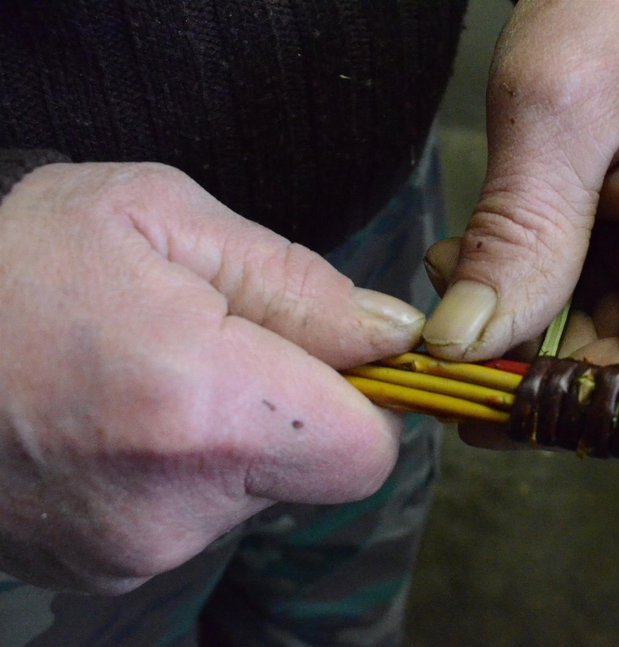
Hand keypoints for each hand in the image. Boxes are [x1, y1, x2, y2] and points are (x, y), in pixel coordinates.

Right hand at [0, 163, 423, 592]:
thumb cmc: (11, 258)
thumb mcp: (160, 217)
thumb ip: (297, 282)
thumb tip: (389, 335)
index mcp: (201, 408)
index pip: (365, 450)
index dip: (366, 399)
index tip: (331, 352)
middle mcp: (173, 506)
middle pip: (313, 472)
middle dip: (296, 407)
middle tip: (219, 344)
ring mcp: (132, 551)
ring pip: (254, 492)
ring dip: (233, 435)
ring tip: (150, 376)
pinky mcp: (101, 568)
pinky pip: (192, 516)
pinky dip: (181, 469)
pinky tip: (119, 417)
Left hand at [422, 0, 618, 383]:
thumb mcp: (549, 107)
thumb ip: (516, 235)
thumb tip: (466, 348)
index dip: (566, 400)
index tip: (471, 387)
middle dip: (535, 353)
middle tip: (454, 295)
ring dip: (538, 326)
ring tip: (475, 257)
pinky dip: (560, 304)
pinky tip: (521, 253)